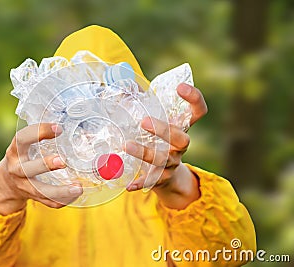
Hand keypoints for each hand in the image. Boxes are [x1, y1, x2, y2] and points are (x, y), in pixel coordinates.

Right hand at [0, 123, 82, 214]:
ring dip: (60, 191)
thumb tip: (83, 131)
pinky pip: (49, 202)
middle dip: (45, 165)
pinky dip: (64, 200)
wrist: (7, 183)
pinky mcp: (33, 198)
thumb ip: (45, 136)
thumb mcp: (26, 145)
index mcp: (15, 151)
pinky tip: (75, 194)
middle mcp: (16, 169)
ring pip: (40, 191)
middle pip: (27, 169)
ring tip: (78, 188)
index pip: (22, 139)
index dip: (38, 132)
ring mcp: (24, 186)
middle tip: (63, 161)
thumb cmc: (23, 157)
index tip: (58, 129)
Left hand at [124, 83, 207, 208]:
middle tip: (144, 121)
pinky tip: (129, 185)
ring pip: (163, 159)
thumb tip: (123, 84)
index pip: (198, 112)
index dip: (194, 99)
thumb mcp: (155, 123)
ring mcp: (172, 164)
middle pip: (181, 138)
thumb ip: (140, 104)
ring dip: (145, 153)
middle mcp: (180, 146)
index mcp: (181, 128)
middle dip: (164, 130)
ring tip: (127, 146)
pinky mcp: (161, 179)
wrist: (168, 178)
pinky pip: (152, 182)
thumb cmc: (158, 142)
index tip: (180, 87)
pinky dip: (141, 183)